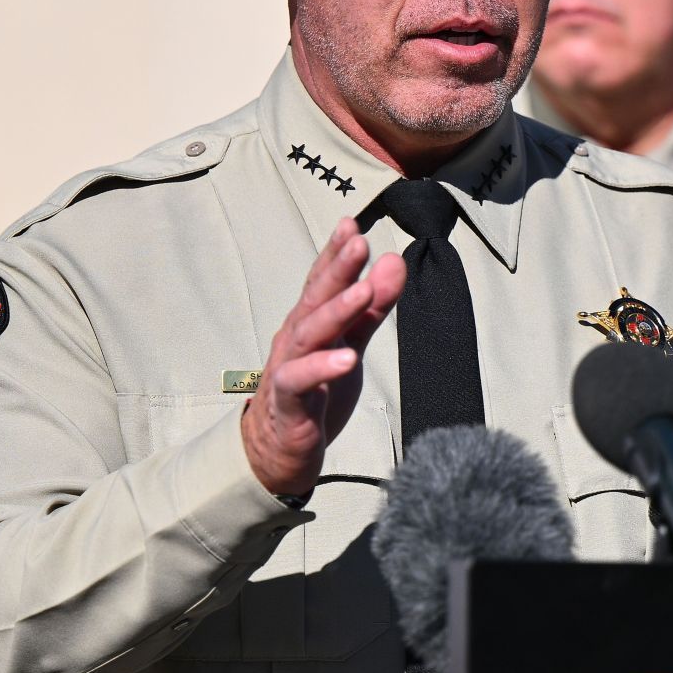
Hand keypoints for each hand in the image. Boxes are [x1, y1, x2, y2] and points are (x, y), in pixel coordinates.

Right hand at [243, 219, 404, 494]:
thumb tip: (395, 262)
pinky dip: (323, 367)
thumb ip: (372, 308)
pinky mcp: (289, 402)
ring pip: (309, 333)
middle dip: (337, 269)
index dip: (335, 253)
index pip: (322, 281)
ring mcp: (289, 368)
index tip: (351, 223)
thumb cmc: (315, 391)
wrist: (278, 450)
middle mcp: (296, 338)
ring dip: (336, 310)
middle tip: (359, 241)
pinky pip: (301, 381)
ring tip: (363, 291)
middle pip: (315, 298)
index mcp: (311, 322)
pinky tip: (347, 358)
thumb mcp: (351, 345)